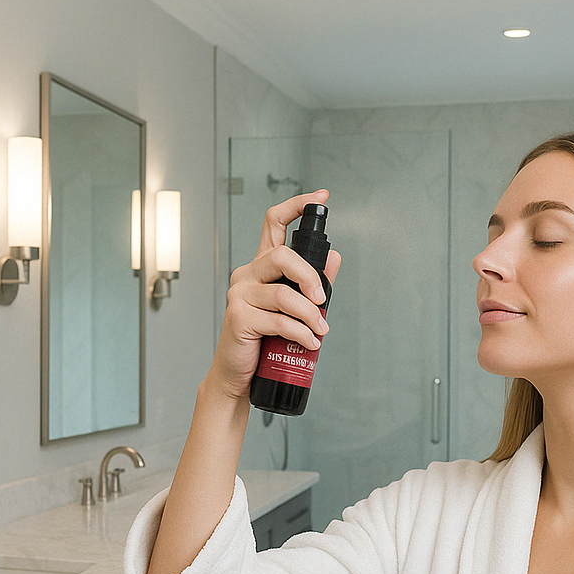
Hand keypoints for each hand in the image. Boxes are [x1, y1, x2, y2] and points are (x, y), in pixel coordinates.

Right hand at [206, 190, 340, 401]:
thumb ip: (313, 284)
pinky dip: (300, 333)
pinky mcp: (238, 317)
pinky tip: (309, 343)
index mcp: (261, 267)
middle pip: (282, 256)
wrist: (239, 375)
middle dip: (310, 277)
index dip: (297, 205)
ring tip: (320, 332)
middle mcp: (247, 275)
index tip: (321, 197)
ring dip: (310, 315)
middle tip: (323, 300)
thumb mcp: (293, 309)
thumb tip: (335, 257)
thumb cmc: (264, 341)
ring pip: (284, 295)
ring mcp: (240, 295)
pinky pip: (278, 320)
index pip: (273, 223)